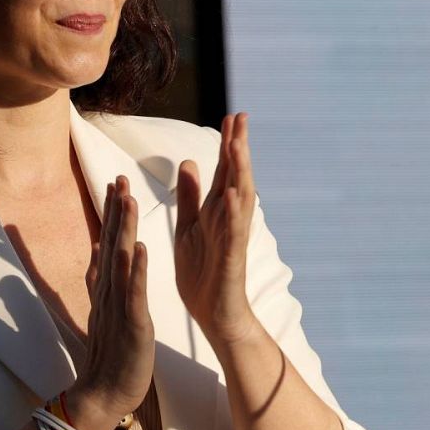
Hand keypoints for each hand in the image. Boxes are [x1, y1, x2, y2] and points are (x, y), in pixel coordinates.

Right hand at [68, 175, 155, 429]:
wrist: (106, 391)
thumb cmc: (110, 352)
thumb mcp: (105, 308)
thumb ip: (100, 278)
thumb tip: (98, 250)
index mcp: (106, 286)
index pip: (108, 242)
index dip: (112, 212)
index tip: (115, 182)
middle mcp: (108, 290)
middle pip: (111, 242)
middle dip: (115, 210)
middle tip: (119, 176)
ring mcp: (118, 305)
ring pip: (121, 260)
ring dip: (124, 229)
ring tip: (128, 199)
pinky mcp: (131, 323)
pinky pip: (134, 293)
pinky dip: (137, 270)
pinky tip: (142, 248)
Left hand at [175, 112, 258, 344]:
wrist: (213, 314)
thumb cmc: (203, 273)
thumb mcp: (189, 227)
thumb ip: (190, 197)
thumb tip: (189, 162)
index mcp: (216, 211)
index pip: (224, 171)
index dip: (228, 144)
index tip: (232, 115)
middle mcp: (228, 219)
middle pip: (235, 177)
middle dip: (238, 148)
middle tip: (241, 117)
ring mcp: (232, 238)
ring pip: (238, 199)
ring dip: (239, 172)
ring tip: (238, 145)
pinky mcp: (230, 259)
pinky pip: (232, 233)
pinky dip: (232, 213)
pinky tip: (230, 193)